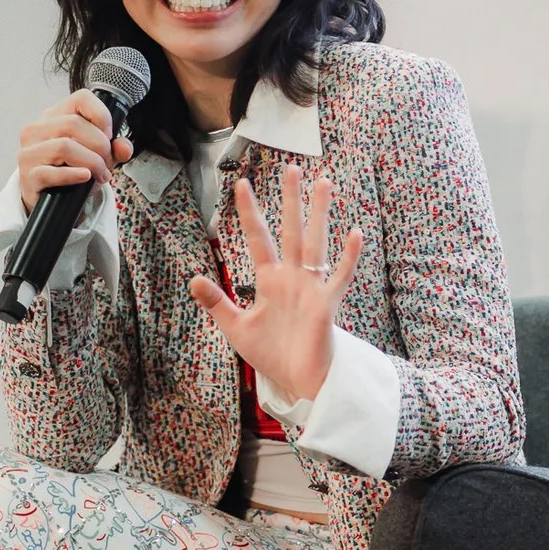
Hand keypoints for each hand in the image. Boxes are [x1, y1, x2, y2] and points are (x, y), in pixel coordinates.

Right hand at [16, 90, 134, 212]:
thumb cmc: (73, 170)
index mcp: (54, 117)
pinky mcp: (28, 175)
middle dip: (100, 145)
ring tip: (100, 175)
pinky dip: (73, 175)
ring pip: (64, 146)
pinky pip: (52, 172)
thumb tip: (124, 147)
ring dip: (92, 162)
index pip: (81, 98)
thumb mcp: (98, 156)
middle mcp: (37, 130)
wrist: (52, 199)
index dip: (101, 115)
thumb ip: (115, 149)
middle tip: (107, 163)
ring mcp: (29, 152)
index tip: (109, 135)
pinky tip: (85, 177)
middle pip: (74, 124)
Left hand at [187, 164, 363, 402]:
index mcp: (269, 280)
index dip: (250, 212)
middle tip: (293, 168)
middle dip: (290, 200)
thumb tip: (194, 278)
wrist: (297, 381)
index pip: (258, 238)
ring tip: (324, 184)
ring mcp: (312, 287)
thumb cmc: (272, 354)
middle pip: (290, 230)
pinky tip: (354, 233)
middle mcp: (292, 276)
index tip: (242, 185)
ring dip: (319, 214)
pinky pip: (340, 276)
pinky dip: (348, 256)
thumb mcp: (236, 328)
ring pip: (315, 242)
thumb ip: (217, 303)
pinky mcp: (327, 304)